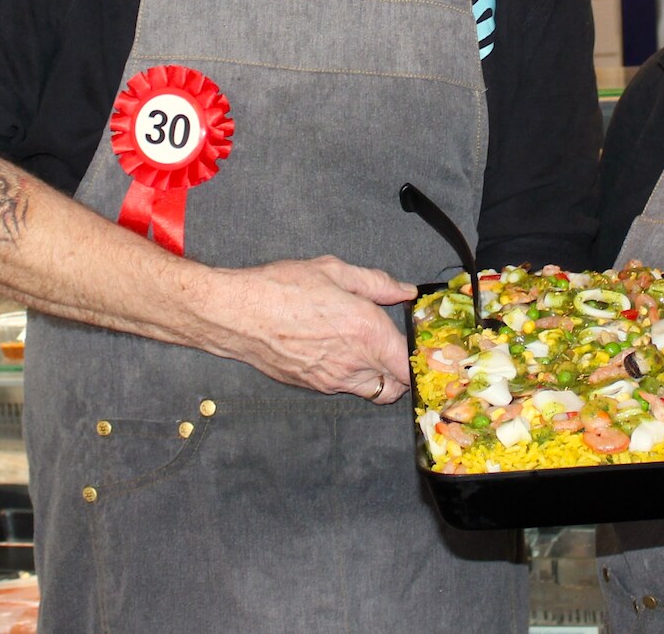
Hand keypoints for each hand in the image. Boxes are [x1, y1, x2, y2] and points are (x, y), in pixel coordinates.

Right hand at [203, 256, 416, 400]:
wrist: (238, 314)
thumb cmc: (283, 287)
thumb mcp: (334, 271)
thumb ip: (376, 283)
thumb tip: (404, 291)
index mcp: (367, 332)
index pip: (411, 364)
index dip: (423, 360)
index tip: (426, 347)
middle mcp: (353, 363)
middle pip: (398, 387)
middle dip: (404, 371)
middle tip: (400, 349)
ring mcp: (332, 380)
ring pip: (373, 392)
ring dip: (380, 377)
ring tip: (369, 350)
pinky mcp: (313, 386)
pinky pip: (345, 388)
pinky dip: (352, 377)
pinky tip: (339, 351)